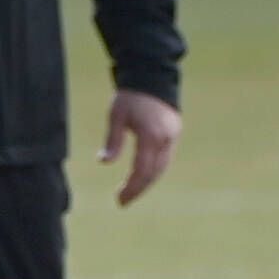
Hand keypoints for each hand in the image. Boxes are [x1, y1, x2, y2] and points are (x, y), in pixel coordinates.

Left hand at [100, 89, 179, 205]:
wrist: (152, 76)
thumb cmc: (130, 96)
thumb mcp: (116, 115)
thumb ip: (112, 140)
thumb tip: (103, 162)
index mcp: (150, 136)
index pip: (142, 170)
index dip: (131, 188)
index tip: (119, 199)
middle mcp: (165, 140)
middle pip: (153, 174)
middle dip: (138, 189)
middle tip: (122, 201)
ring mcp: (172, 137)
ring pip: (161, 168)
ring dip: (147, 183)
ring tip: (131, 192)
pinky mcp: (174, 134)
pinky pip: (165, 159)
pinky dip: (154, 171)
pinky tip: (143, 177)